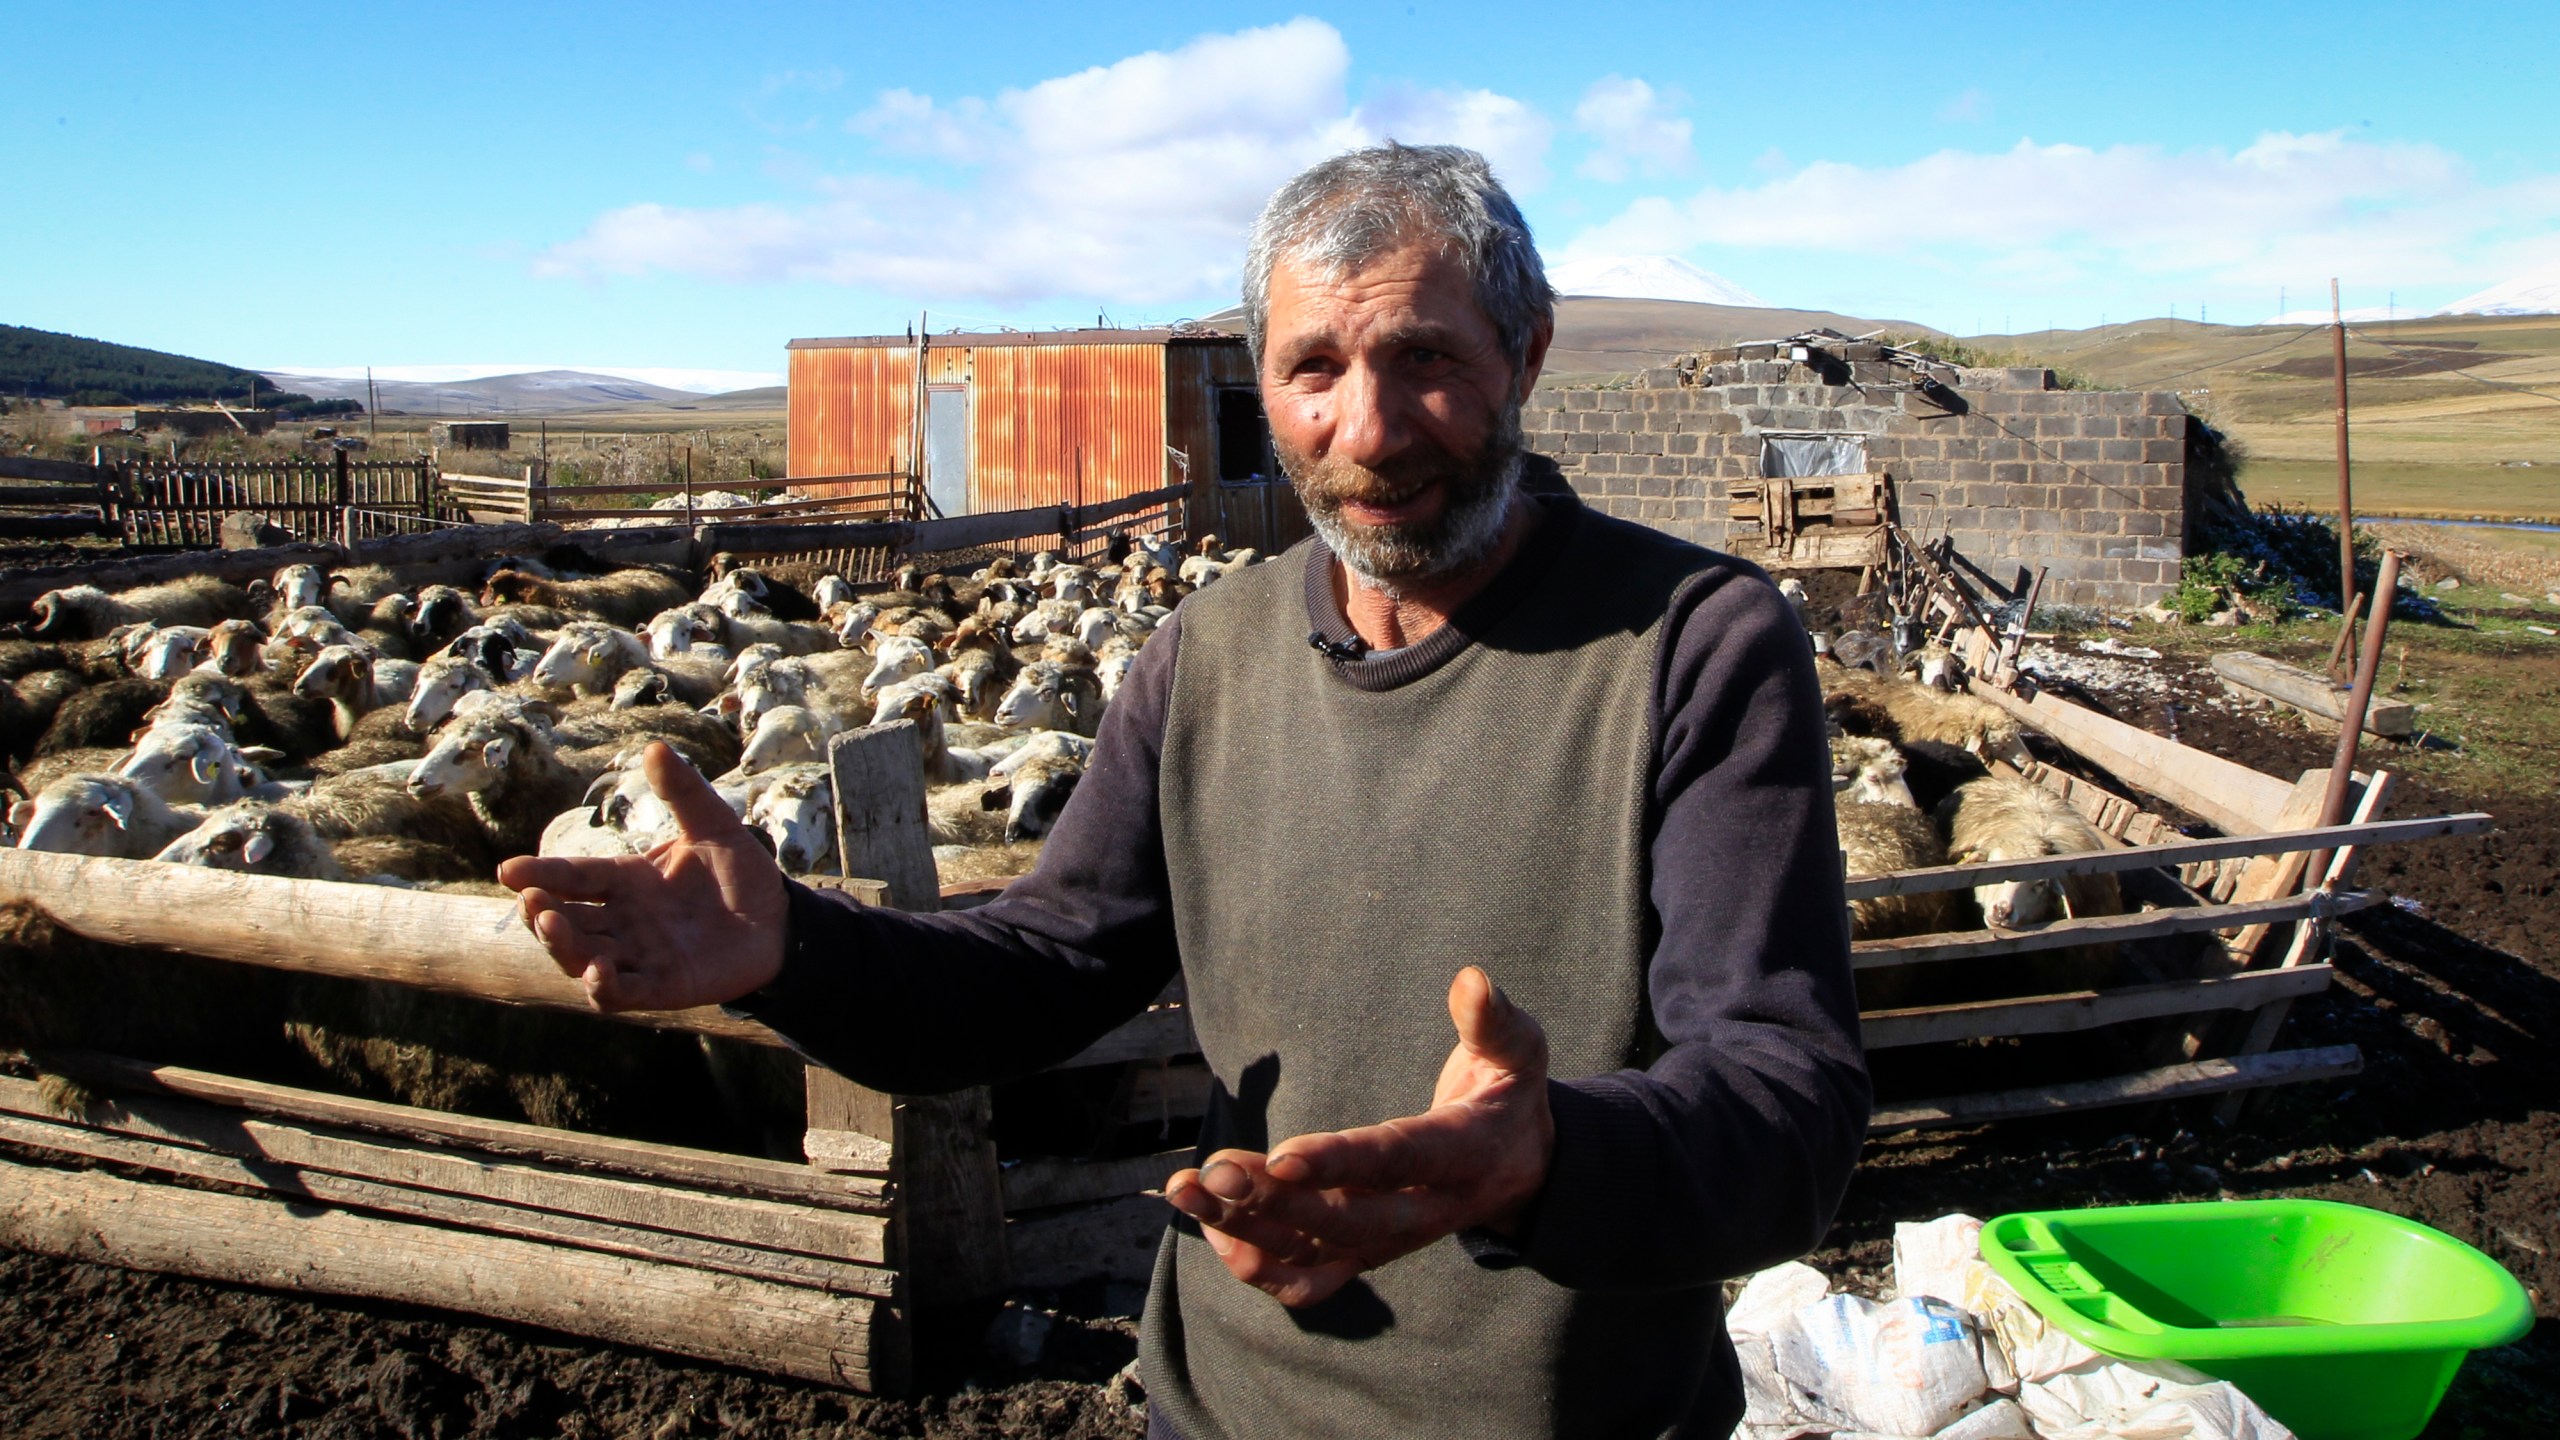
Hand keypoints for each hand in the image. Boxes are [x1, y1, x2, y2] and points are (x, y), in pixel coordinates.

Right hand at [496, 742, 787, 1011]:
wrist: (782, 921)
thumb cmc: (740, 873)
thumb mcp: (713, 826)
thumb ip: (683, 792)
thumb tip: (654, 747)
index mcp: (625, 880)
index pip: (573, 875)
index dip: (540, 872)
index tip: (507, 869)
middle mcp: (622, 920)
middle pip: (566, 919)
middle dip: (541, 911)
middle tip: (528, 899)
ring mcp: (637, 955)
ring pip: (581, 956)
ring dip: (561, 944)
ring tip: (550, 924)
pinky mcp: (661, 986)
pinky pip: (620, 992)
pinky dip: (604, 985)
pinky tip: (598, 970)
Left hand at [1163, 966, 1553, 1307]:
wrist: (1521, 1171)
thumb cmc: (1507, 1095)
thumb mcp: (1518, 1053)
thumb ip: (1494, 1021)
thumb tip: (1470, 979)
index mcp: (1461, 1156)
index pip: (1396, 1161)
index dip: (1339, 1162)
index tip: (1280, 1155)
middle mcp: (1423, 1212)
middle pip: (1343, 1221)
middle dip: (1273, 1201)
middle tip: (1212, 1168)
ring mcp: (1389, 1243)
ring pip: (1311, 1254)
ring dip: (1243, 1229)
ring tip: (1184, 1189)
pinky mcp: (1364, 1258)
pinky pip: (1305, 1282)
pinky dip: (1255, 1264)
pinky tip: (1212, 1222)